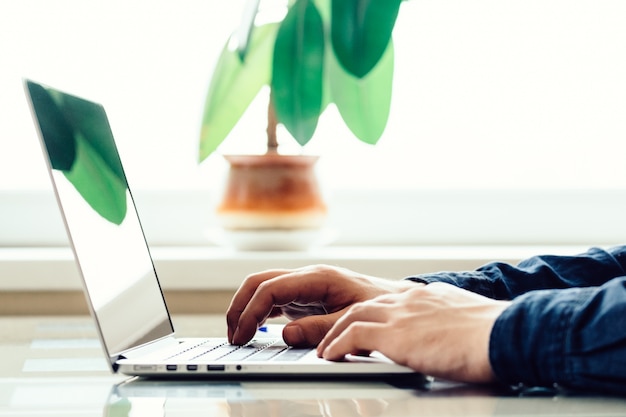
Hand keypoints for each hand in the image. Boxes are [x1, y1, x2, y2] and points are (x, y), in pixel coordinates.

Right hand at [226, 265, 415, 345]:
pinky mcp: (304, 297)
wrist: (396, 301)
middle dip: (240, 306)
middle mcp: (306, 277)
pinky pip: (273, 300)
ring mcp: (304, 285)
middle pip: (259, 282)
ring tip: (237, 335)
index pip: (271, 288)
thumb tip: (286, 335)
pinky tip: (253, 330)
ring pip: (263, 288)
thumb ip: (320, 328)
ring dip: (246, 308)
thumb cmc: (379, 306)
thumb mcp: (352, 319)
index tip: (241, 335)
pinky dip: (258, 313)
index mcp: (317, 277)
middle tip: (232, 335)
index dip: (251, 311)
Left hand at [317, 282, 510, 382]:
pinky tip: (332, 357)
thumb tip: (451, 338)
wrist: (506, 333)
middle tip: (334, 337)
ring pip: (353, 318)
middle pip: (364, 306)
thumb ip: (449, 324)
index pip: (388, 302)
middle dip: (345, 322)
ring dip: (335, 335)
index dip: (370, 315)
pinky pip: (354, 336)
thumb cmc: (496, 335)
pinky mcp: (395, 335)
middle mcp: (410, 300)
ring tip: (326, 350)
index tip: (361, 326)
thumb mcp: (467, 322)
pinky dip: (338, 346)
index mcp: (427, 297)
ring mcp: (401, 315)